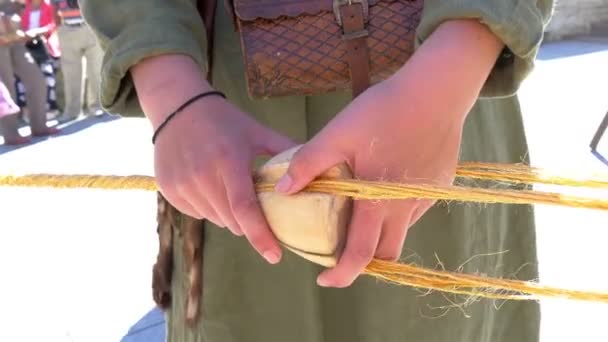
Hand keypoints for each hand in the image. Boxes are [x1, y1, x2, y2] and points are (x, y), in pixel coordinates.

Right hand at [131, 55, 295, 263]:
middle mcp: (203, 175)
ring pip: (215, 220)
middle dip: (249, 222)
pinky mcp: (169, 189)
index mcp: (229, 161)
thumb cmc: (225, 121)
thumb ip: (286, 150)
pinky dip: (209, 208)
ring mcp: (182, 184)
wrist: (177, 108)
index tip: (275, 256)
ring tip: (230, 188)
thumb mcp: (257, 132)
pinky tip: (209, 185)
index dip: (261, 236)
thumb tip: (317, 167)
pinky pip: (197, 213)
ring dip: (228, 215)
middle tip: (256, 206)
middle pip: (232, 221)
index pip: (245, 209)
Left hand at [275, 19, 504, 286]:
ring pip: (401, 232)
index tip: (324, 280)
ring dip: (379, 236)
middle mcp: (406, 207)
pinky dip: (395, 213)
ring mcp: (426, 197)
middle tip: (340, 254)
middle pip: (386, 255)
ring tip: (358, 218)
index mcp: (378, 201)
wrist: (437, 91)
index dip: (341, 274)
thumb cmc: (385, 110)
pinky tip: (383, 189)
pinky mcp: (439, 185)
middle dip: (362, 263)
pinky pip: (414, 210)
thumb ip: (309, 163)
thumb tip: (282, 190)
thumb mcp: (338, 133)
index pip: (360, 254)